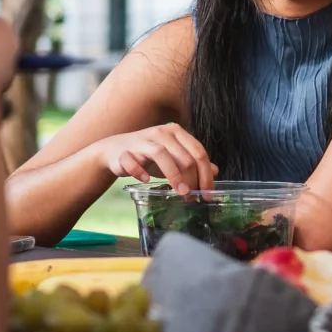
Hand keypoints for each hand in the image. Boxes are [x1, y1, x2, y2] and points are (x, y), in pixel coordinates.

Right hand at [97, 124, 216, 193]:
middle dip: (192, 179)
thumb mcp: (174, 158)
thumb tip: (216, 170)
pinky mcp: (125, 152)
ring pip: (162, 155)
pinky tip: (146, 181)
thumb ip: (193, 162)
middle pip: (184, 156)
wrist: (115, 151)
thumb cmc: (148, 156)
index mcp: (176, 133)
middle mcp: (161, 133)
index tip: (207, 193)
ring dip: (174, 176)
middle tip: (194, 198)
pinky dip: (140, 171)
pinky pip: (132, 161)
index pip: (198, 152)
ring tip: (181, 193)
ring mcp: (142, 141)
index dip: (206, 174)